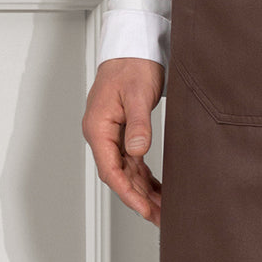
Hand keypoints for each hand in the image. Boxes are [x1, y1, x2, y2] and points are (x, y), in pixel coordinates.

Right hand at [82, 57, 165, 225]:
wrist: (134, 44)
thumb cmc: (132, 63)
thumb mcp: (138, 93)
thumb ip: (137, 124)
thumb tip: (137, 151)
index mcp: (98, 127)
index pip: (110, 170)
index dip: (127, 193)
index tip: (143, 209)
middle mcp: (102, 134)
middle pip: (118, 175)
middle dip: (139, 198)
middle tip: (160, 217)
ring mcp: (111, 133)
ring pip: (126, 171)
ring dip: (143, 190)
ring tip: (162, 209)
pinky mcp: (123, 130)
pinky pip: (132, 161)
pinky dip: (144, 176)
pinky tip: (157, 188)